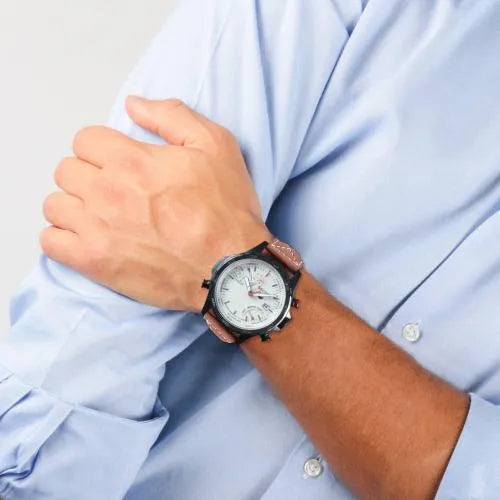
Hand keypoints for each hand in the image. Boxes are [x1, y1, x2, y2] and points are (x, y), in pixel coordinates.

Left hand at [41, 96, 271, 311]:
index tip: (118, 162)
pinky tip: (85, 238)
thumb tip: (133, 104)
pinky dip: (61, 238)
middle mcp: (107, 192)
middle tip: (113, 189)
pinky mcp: (94, 262)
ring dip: (73, 205)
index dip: (102, 148)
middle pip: (66, 170)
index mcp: (132, 161)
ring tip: (99, 215)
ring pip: (54, 204)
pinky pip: (50, 242)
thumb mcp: (216, 145)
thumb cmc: (226, 211)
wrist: (229, 267)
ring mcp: (97, 228)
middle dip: (87, 174)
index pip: (84, 140)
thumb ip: (171, 116)